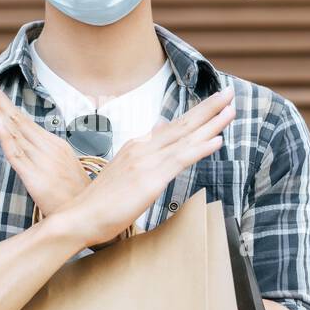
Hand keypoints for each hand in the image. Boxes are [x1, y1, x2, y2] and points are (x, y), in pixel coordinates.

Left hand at [0, 73, 90, 217]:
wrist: (90, 217)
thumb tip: (31, 150)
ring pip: (14, 131)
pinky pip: (16, 154)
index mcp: (54, 144)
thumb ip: (46, 157)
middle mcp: (47, 147)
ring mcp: (41, 161)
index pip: (24, 119)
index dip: (5, 103)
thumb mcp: (63, 170)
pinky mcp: (35, 177)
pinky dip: (5, 135)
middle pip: (17, 118)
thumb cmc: (77, 197)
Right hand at [59, 84, 235, 248]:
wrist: (79, 216)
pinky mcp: (150, 179)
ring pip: (185, 138)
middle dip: (208, 108)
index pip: (173, 126)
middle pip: (182, 125)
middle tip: (230, 93)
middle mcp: (142, 148)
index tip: (215, 101)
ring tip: (230, 109)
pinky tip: (217, 141)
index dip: (196, 114)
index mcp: (137, 146)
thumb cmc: (100, 202)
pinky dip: (200, 149)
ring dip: (211, 123)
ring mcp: (146, 162)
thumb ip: (142, 152)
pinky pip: (180, 161)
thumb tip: (158, 130)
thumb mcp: (123, 171)